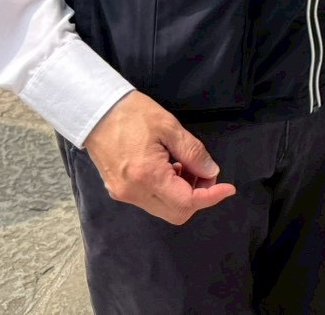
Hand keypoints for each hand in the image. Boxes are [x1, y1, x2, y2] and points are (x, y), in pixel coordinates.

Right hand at [81, 90, 235, 224]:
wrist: (96, 111)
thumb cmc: (132, 113)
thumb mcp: (169, 127)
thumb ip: (193, 152)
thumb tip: (210, 172)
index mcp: (147, 176)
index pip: (186, 202)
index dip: (211, 197)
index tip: (228, 188)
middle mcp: (133, 192)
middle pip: (177, 212)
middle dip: (198, 196)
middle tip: (204, 171)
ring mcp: (124, 194)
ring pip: (164, 208)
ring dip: (183, 192)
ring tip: (184, 164)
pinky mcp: (118, 190)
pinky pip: (151, 200)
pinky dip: (168, 190)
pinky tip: (170, 167)